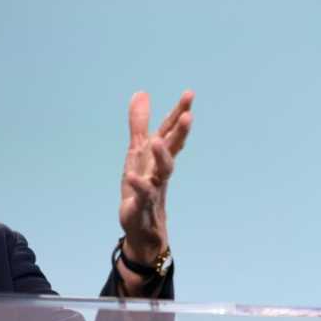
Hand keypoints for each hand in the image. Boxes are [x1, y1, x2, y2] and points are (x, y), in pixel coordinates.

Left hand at [118, 90, 193, 263]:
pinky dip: (138, 186)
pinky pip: (142, 196)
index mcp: (159, 156)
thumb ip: (139, 123)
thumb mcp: (137, 152)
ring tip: (156, 140)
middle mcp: (160, 170)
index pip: (171, 132)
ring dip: (162, 156)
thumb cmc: (142, 186)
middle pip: (173, 149)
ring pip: (163, 172)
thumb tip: (141, 93)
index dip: (179, 113)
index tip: (189, 94)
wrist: (143, 227)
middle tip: (188, 115)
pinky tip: (131, 176)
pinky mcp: (142, 205)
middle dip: (180, 132)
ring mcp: (154, 187)